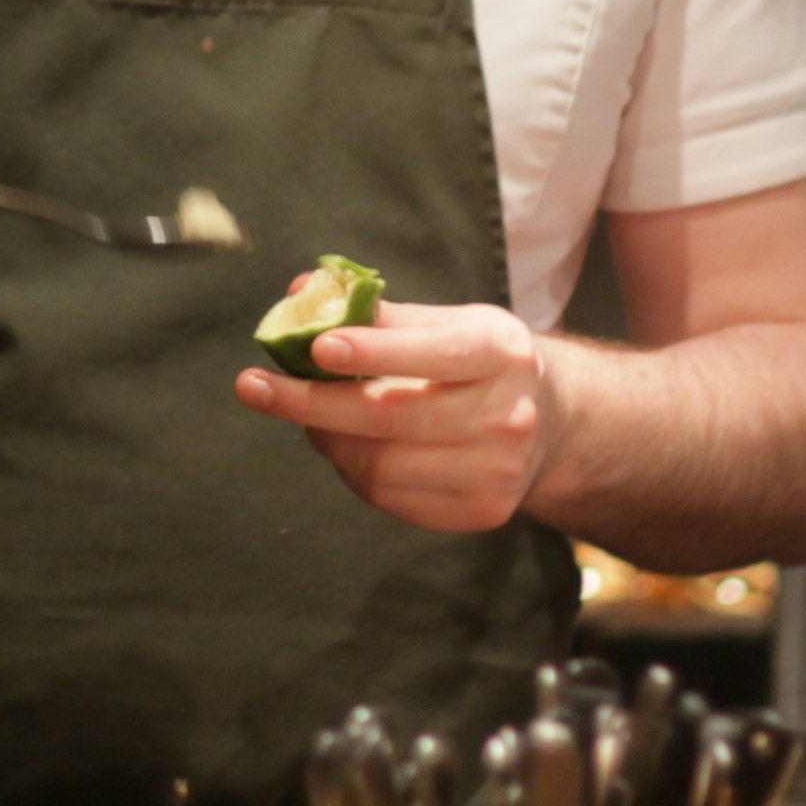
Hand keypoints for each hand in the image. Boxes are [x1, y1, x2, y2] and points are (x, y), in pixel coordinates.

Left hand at [238, 302, 550, 533]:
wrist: (552, 423)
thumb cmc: (480, 362)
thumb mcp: (448, 322)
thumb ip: (378, 312)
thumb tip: (300, 294)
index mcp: (501, 351)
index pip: (434, 352)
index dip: (373, 351)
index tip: (316, 347)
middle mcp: (508, 414)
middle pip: (393, 416)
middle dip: (312, 403)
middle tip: (254, 386)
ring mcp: (497, 471)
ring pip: (381, 465)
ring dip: (326, 440)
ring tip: (308, 418)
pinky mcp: (481, 512)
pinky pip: (391, 498)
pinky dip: (352, 471)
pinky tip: (345, 447)